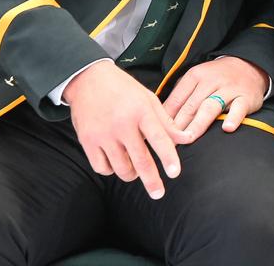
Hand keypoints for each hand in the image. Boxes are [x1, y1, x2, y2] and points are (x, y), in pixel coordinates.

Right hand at [64, 60, 191, 198]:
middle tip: (158, 193)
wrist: (88, 79)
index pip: (159, 137)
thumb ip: (166, 122)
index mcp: (141, 110)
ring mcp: (103, 134)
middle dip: (151, 180)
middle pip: (140, 160)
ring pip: (121, 168)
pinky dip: (111, 170)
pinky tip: (116, 162)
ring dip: (132, 173)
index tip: (175, 173)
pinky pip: (102, 168)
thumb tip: (185, 139)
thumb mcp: (148, 99)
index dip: (168, 157)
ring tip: (136, 168)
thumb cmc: (123, 89)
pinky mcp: (88, 141)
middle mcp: (122, 124)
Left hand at [162, 56, 268, 140]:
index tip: (158, 135)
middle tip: (168, 144)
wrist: (248, 66)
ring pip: (211, 107)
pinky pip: (239, 108)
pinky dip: (233, 118)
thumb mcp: (197, 81)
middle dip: (178, 126)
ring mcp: (229, 89)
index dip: (165, 119)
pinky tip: (226, 128)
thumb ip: (181, 97)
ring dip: (198, 124)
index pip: (176, 99)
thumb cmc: (217, 79)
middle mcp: (211, 81)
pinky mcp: (245, 98)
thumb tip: (159, 120)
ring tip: (188, 138)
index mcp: (195, 76)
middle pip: (191, 105)